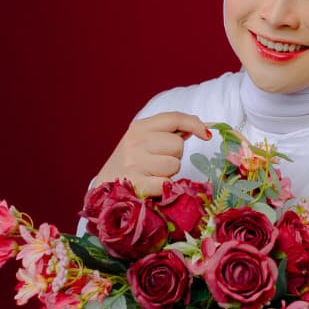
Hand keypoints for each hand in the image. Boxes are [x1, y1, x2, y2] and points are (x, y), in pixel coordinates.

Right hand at [95, 112, 210, 196]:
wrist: (102, 190)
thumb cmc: (130, 165)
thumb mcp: (143, 142)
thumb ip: (168, 133)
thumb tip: (200, 128)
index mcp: (138, 128)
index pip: (173, 118)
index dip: (193, 124)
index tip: (206, 134)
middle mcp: (135, 142)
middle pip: (177, 144)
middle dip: (174, 156)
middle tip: (158, 163)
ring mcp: (134, 162)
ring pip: (174, 164)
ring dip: (169, 173)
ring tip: (152, 175)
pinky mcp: (135, 183)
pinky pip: (166, 183)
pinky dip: (164, 188)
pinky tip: (150, 187)